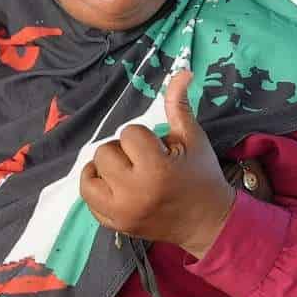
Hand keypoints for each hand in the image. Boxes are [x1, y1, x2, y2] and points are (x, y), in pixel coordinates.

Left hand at [79, 71, 236, 256]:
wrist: (208, 222)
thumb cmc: (201, 176)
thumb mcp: (193, 139)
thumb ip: (178, 106)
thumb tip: (181, 71)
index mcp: (156, 168)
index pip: (129, 134)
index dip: (144, 138)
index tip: (160, 150)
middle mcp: (134, 192)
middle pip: (105, 152)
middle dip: (124, 152)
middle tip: (144, 162)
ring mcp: (121, 212)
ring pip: (90, 175)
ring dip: (105, 169)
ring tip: (127, 173)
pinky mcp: (115, 224)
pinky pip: (89, 199)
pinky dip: (97, 188)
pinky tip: (115, 185)